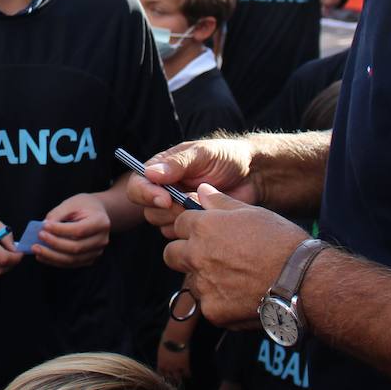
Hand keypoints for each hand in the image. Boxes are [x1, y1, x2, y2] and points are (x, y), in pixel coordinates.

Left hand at [35, 192, 110, 267]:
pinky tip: (42, 256)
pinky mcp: (89, 259)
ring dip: (52, 256)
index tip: (44, 227)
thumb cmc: (84, 206)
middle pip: (76, 247)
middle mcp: (102, 240)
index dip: (60, 230)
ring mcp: (97, 252)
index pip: (79, 230)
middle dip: (54, 244)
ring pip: (72, 259)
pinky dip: (55, 261)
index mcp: (101, 222)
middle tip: (37, 238)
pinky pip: (70, 263)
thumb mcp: (72, 203)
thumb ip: (58, 214)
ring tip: (36, 249)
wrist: (97, 213)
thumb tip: (44, 227)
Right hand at [127, 138, 258, 237]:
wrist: (253, 176)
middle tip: (190, 203)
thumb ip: (177, 163)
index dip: (146, 194)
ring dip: (181, 219)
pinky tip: (209, 216)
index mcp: (161, 169)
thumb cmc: (227, 157)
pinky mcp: (190, 224)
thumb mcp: (203, 154)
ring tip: (203, 206)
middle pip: (147, 209)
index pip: (138, 184)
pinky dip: (193, 229)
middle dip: (168, 210)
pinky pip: (179, 235)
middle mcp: (163, 189)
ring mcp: (176, 208)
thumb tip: (150, 173)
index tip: (165, 199)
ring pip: (161, 224)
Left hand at [156, 341, 190, 383]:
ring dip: (179, 377)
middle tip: (175, 378)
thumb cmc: (168, 337)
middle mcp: (167, 366)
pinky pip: (186, 373)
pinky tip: (188, 373)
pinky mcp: (184, 365)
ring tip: (182, 377)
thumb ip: (163, 355)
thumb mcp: (162, 348)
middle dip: (171, 378)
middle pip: (169, 378)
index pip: (160, 373)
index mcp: (160, 362)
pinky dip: (188, 374)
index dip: (164, 374)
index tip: (167, 374)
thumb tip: (165, 355)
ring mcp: (176, 367)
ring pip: (177, 378)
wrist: (176, 335)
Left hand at [163, 185, 308, 327]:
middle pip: (171, 253)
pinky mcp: (213, 311)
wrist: (302, 280)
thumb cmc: (281, 242)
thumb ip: (220, 203)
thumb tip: (203, 191)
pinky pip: (208, 304)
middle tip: (209, 257)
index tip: (204, 233)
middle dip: (184, 254)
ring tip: (233, 278)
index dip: (191, 228)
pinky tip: (243, 296)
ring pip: (190, 281)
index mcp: (204, 227)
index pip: (179, 224)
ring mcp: (203, 285)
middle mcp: (197, 255)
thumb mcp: (252, 213)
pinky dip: (221, 302)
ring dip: (203, 279)